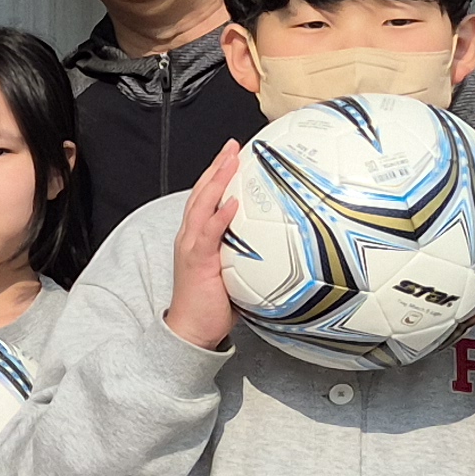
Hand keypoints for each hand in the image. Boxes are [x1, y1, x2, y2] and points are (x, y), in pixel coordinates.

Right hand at [162, 140, 241, 353]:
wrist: (191, 330)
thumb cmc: (213, 305)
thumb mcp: (234, 274)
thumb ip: (250, 256)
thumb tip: (283, 248)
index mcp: (198, 238)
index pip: (206, 199)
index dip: (218, 175)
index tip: (234, 155)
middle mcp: (190, 237)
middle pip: (201, 193)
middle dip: (216, 167)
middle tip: (232, 146)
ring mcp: (191, 247)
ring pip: (201, 205)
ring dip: (216, 181)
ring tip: (230, 160)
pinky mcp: (196, 261)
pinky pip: (209, 233)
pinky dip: (220, 216)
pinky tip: (232, 201)